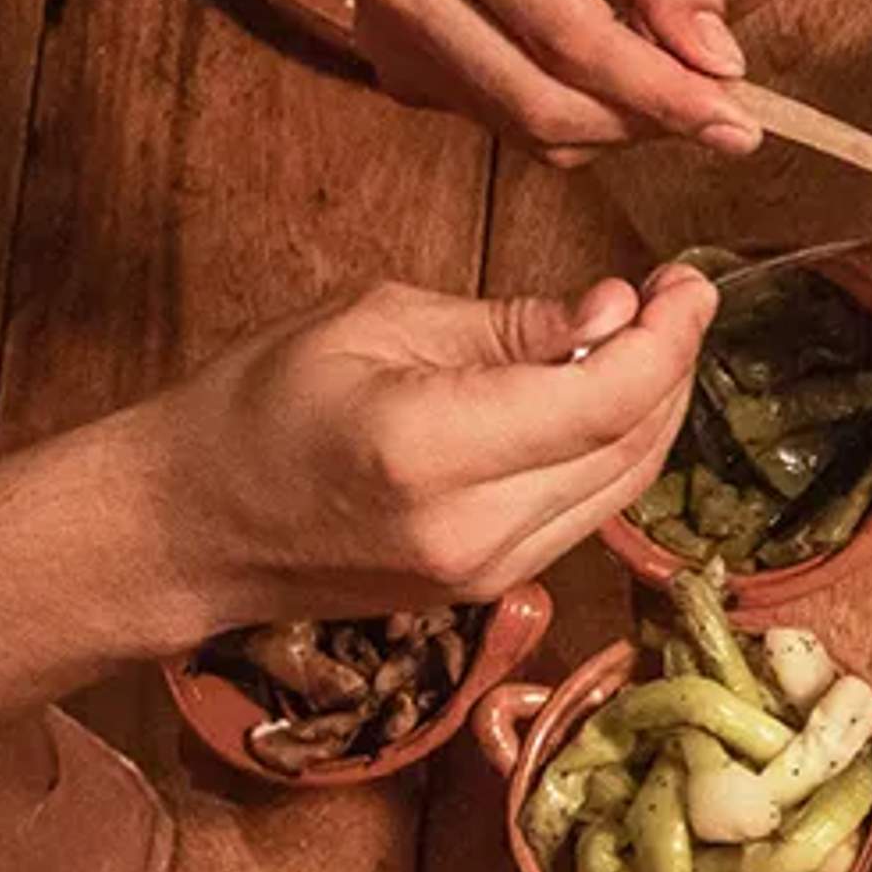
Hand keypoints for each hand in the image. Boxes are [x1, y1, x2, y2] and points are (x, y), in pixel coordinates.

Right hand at [136, 266, 712, 622]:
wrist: (185, 528)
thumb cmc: (253, 409)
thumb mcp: (372, 326)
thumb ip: (508, 327)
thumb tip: (614, 312)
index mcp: (432, 449)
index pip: (605, 400)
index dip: (668, 337)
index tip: (686, 284)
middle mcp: (474, 528)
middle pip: (632, 447)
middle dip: (674, 365)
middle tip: (678, 299)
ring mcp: (488, 572)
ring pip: (624, 487)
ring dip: (657, 409)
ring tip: (654, 338)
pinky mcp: (493, 587)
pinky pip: (589, 513)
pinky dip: (618, 452)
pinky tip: (609, 397)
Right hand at [340, 0, 755, 161]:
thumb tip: (718, 62)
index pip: (572, 42)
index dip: (664, 94)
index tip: (739, 123)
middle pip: (545, 105)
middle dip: (645, 118)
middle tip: (716, 104)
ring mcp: (384, 34)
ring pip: (529, 130)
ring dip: (613, 118)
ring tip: (652, 60)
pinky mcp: (395, 67)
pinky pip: (506, 122)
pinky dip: (571, 108)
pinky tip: (591, 57)